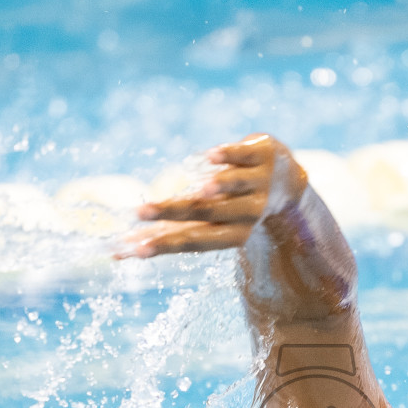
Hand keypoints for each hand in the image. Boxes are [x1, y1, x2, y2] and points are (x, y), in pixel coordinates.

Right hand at [117, 134, 302, 258]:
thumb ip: (169, 233)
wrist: (289, 182)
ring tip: (199, 190)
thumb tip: (118, 252)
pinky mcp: (261, 154)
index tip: (134, 250)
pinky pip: (242, 156)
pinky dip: (226, 155)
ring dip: (217, 189)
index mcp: (229, 233)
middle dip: (172, 213)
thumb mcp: (207, 224)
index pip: (191, 241)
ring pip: (233, 187)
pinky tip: (209, 156)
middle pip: (205, 213)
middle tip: (139, 212)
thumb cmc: (235, 207)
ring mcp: (256, 183)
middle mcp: (245, 212)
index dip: (163, 245)